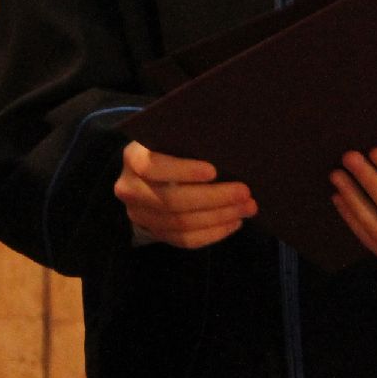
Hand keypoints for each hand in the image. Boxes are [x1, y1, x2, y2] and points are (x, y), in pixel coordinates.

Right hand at [114, 141, 255, 248]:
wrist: (150, 174)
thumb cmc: (171, 148)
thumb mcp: (174, 137)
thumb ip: (191, 140)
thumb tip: (226, 147)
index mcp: (133, 158)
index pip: (152, 166)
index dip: (182, 170)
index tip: (214, 170)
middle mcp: (130, 189)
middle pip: (172, 200)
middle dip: (214, 197)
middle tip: (245, 192)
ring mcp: (140, 215)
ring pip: (181, 224)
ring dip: (219, 217)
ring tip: (247, 207)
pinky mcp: (155, 233)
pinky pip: (185, 240)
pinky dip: (213, 233)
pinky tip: (234, 222)